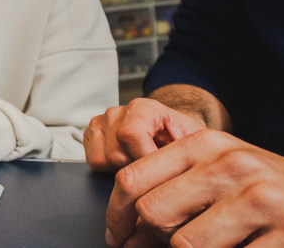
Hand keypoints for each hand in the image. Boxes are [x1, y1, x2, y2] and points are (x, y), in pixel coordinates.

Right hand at [84, 97, 205, 172]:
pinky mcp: (91, 135)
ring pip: (102, 159)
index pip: (131, 135)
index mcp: (144, 108)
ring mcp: (101, 122)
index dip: (145, 160)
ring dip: (121, 169)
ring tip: (140, 165)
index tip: (161, 172)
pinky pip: (93, 161)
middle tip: (154, 170)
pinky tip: (127, 164)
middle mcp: (118, 112)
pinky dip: (109, 168)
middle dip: (136, 169)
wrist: (172, 135)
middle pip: (116, 153)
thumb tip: (172, 174)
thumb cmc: (182, 140)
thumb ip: (182, 153)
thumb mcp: (193, 145)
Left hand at [106, 129, 283, 247]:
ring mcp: (266, 198)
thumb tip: (126, 220)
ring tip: (218, 247)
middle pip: (154, 214)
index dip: (117, 217)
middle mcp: (234, 165)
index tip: (118, 238)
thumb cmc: (280, 194)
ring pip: (188, 245)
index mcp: (208, 145)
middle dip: (151, 243)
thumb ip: (178, 182)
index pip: (133, 179)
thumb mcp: (227, 171)